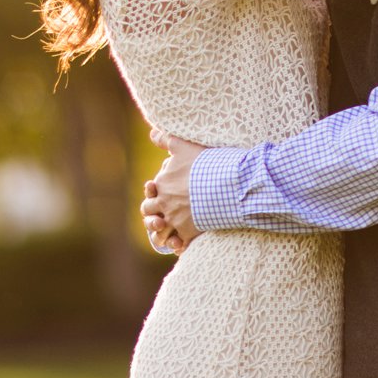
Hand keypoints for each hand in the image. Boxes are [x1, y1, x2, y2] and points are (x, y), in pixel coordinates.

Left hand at [139, 129, 208, 253]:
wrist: (227, 184)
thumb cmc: (206, 163)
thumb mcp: (185, 146)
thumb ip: (167, 140)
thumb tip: (152, 132)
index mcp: (161, 185)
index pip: (149, 193)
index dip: (154, 194)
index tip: (162, 193)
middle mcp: (164, 204)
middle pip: (150, 212)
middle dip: (154, 213)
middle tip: (163, 213)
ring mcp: (176, 220)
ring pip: (160, 232)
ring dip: (161, 233)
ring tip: (168, 231)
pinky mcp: (188, 232)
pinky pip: (178, 244)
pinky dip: (177, 245)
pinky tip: (180, 244)